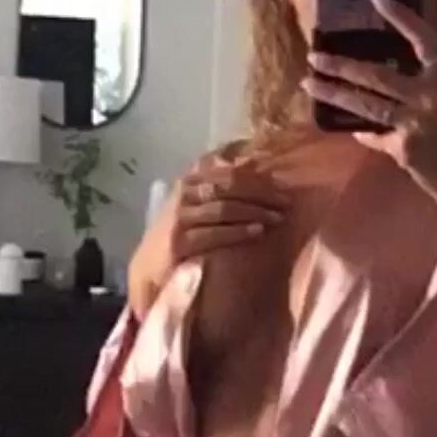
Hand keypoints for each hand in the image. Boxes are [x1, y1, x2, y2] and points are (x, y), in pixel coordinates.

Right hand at [128, 154, 288, 317]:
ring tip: (279, 216)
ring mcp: (179, 217)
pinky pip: (214, 233)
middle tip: (287, 201)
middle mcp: (183, 192)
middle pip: (230, 183)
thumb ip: (220, 187)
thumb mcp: (197, 204)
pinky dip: (238, 232)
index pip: (227, 166)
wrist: (149, 270)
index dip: (256, 172)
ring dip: (255, 210)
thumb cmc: (180, 234)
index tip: (282, 177)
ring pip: (224, 206)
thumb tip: (255, 169)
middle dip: (262, 191)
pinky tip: (258, 232)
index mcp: (190, 178)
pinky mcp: (178, 242)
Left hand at [301, 0, 436, 250]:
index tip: (377, 0)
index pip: (426, 41)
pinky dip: (359, 130)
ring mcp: (416, 123)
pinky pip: (372, 134)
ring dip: (333, 93)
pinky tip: (346, 126)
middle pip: (378, 75)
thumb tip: (373, 82)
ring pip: (365, 104)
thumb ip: (416, 92)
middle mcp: (431, 98)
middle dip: (341, 65)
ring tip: (308, 83)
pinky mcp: (403, 148)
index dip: (403, 19)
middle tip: (314, 56)